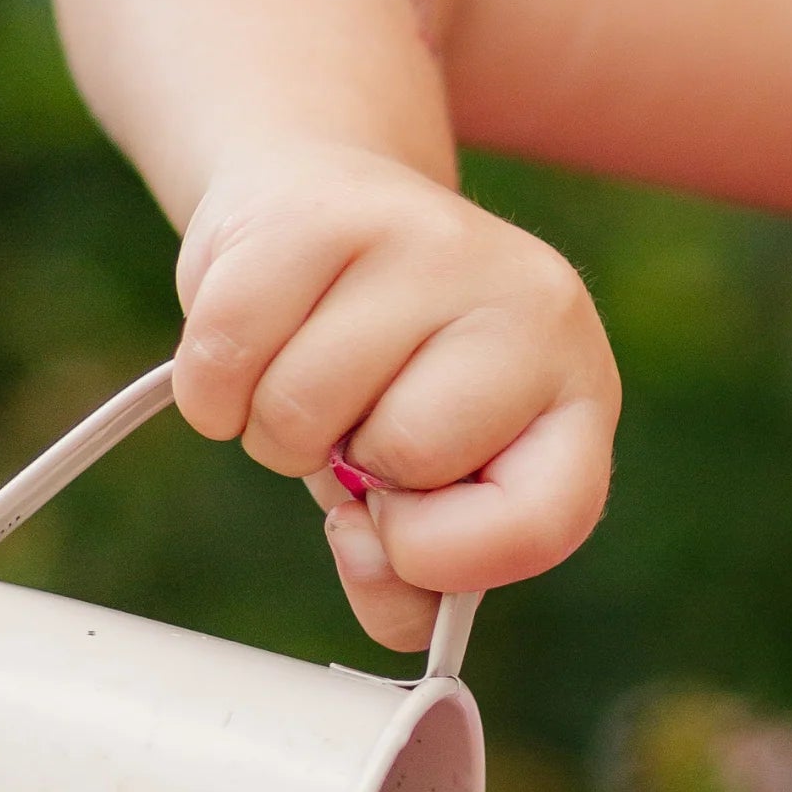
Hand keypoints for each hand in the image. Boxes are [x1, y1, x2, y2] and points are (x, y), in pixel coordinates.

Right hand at [173, 136, 620, 650]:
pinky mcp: (327, 212)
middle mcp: (536, 308)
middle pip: (404, 457)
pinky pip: (227, 354)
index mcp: (579, 394)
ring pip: (302, 409)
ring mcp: (437, 245)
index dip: (448, 556)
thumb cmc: (383, 371)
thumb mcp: (423, 482)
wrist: (325, 209)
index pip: (545, 520)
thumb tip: (384, 582)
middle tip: (351, 421)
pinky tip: (251, 343)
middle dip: (346, 471)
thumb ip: (414, 570)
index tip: (398, 532)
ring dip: (271, 425)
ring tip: (303, 371)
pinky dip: (212, 387)